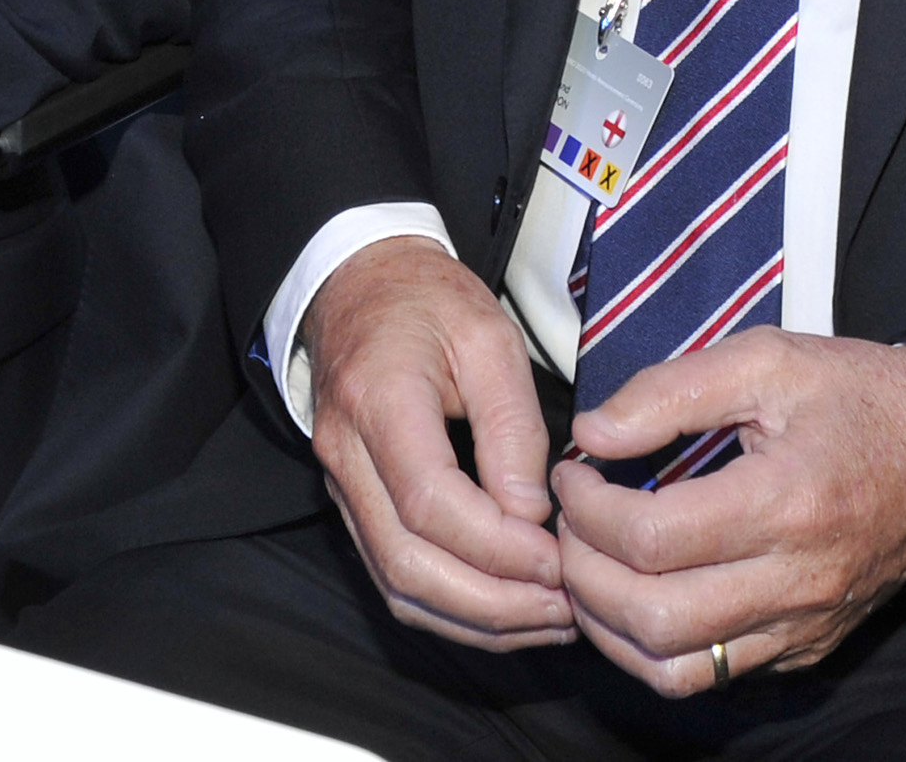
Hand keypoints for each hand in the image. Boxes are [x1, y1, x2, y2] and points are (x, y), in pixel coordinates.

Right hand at [298, 236, 572, 649]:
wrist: (361, 285)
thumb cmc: (428, 302)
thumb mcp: (489, 338)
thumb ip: (513, 428)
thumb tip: (532, 517)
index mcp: (377, 400)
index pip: (430, 502)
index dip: (498, 548)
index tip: (560, 560)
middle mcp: (345, 454)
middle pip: (408, 563)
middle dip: (493, 603)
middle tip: (565, 608)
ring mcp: (340, 485)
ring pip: (398, 585)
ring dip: (476, 619)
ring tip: (548, 619)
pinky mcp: (352, 504)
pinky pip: (394, 577)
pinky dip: (452, 608)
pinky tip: (508, 606)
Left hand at [554, 333, 905, 695]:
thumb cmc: (860, 398)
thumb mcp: (767, 359)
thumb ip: (671, 390)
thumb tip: (593, 433)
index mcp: (786, 502)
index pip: (651, 540)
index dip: (587, 511)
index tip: (574, 474)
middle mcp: (797, 580)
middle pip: (654, 619)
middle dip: (584, 575)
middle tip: (569, 526)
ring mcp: (804, 624)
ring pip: (677, 670)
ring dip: (610, 628)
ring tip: (591, 569)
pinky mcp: (808, 647)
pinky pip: (716, 675)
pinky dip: (658, 649)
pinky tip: (640, 597)